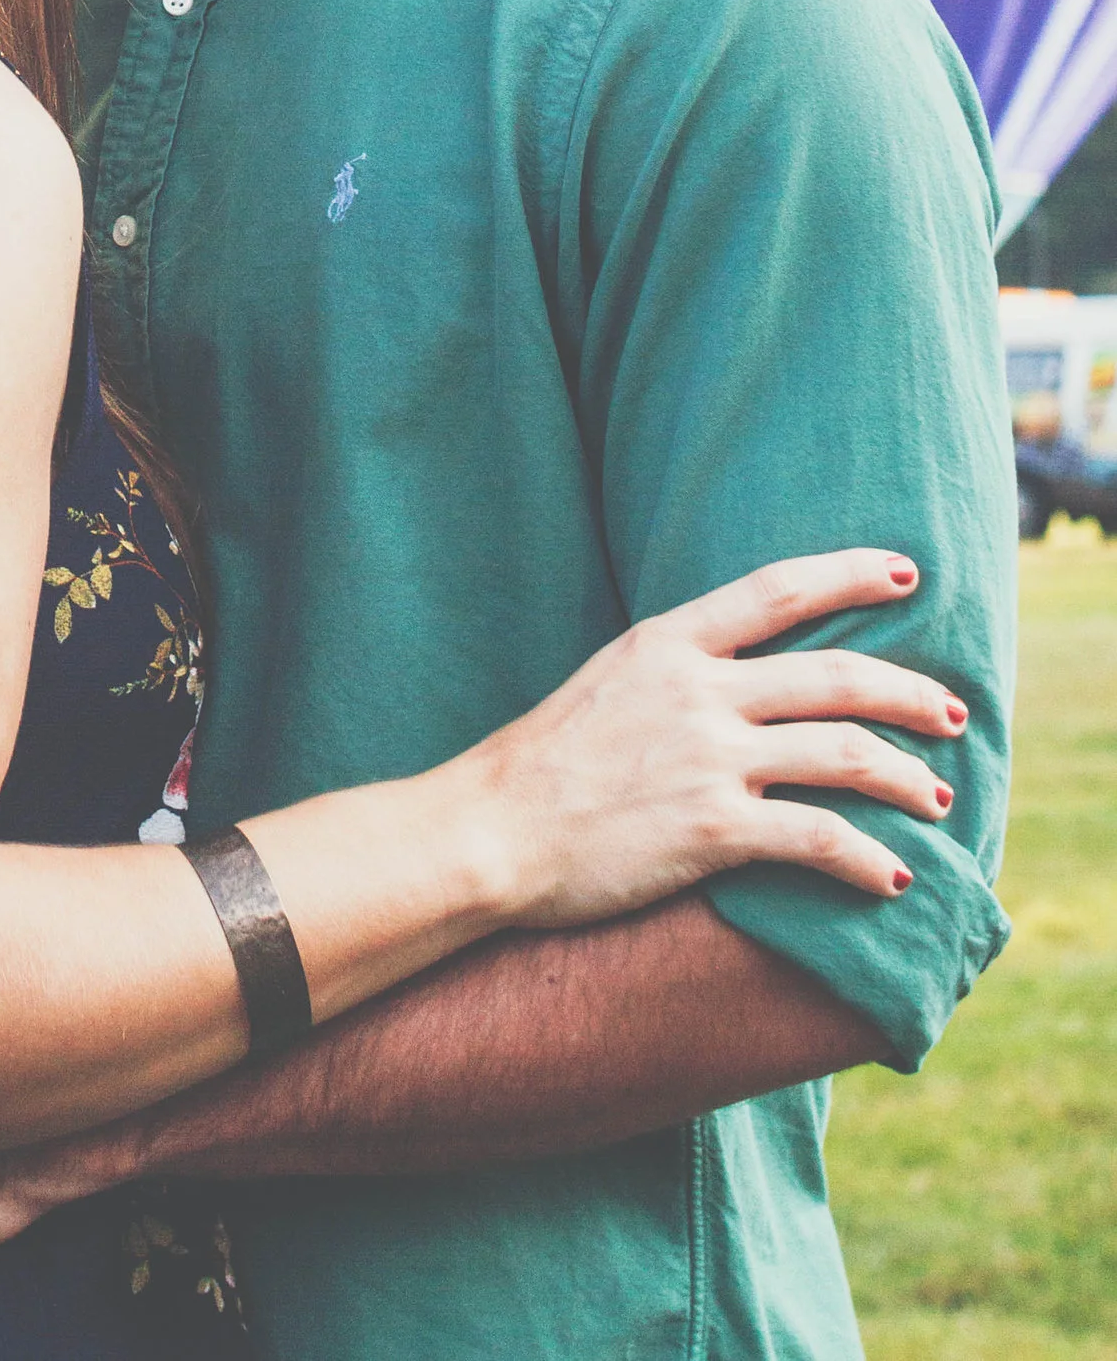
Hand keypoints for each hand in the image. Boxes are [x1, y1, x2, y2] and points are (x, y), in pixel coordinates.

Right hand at [463, 549, 965, 925]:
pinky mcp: (714, 830)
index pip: (777, 588)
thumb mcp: (608, 681)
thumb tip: (735, 676)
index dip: (850, 574)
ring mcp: (708, 758)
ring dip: (906, 778)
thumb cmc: (541, 764)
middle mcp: (698, 689)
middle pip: (835, 675)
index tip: (906, 571)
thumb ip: (675, 671)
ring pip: (843, 753)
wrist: (492, 829)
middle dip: (909, 692)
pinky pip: (819, 837)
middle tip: (954, 712)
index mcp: (668, 642)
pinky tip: (895, 875)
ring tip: (938, 798)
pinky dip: (869, 858)